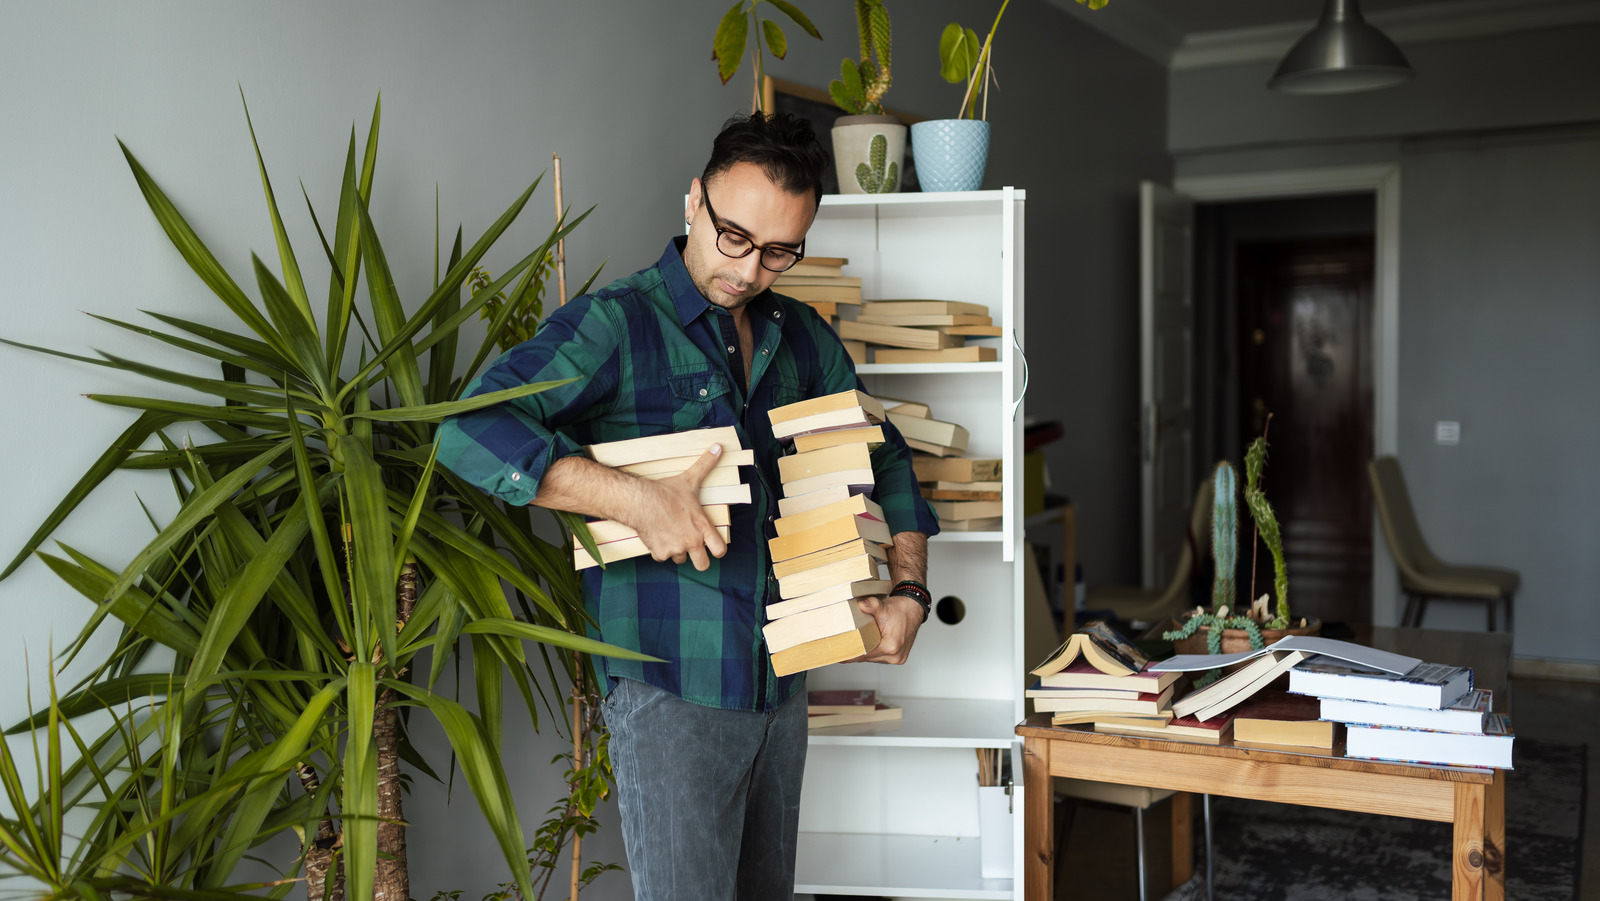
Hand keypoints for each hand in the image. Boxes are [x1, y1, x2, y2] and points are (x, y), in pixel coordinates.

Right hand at [626, 443, 728, 570]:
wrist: (640, 501)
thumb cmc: (666, 491)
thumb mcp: (690, 479)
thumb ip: (706, 465)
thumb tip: (719, 447)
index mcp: (702, 527)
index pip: (720, 550)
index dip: (718, 550)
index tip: (713, 547)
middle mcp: (692, 541)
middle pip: (703, 565)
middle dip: (699, 559)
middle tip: (692, 549)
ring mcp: (675, 549)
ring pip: (680, 559)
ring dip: (677, 551)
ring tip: (671, 534)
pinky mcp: (659, 553)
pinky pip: (662, 557)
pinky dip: (659, 550)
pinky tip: (657, 536)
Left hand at [847, 593, 922, 664]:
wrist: (914, 608)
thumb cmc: (901, 609)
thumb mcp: (884, 606)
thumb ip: (871, 605)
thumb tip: (861, 604)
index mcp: (891, 646)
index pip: (865, 654)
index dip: (851, 654)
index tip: (839, 655)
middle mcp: (895, 655)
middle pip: (868, 658)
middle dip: (856, 653)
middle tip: (841, 649)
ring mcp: (898, 658)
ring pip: (874, 659)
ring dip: (865, 653)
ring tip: (852, 646)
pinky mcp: (898, 657)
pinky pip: (880, 657)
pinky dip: (873, 652)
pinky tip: (866, 645)